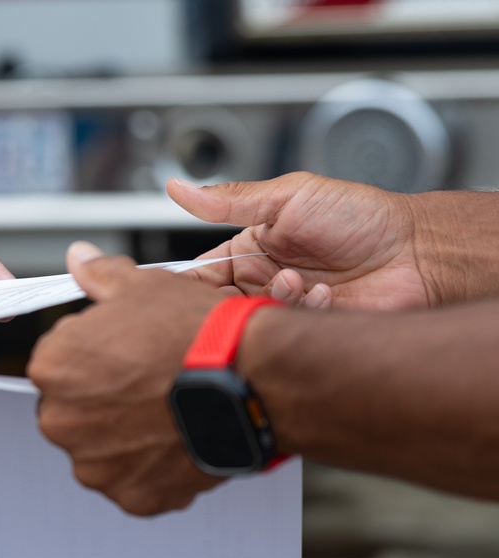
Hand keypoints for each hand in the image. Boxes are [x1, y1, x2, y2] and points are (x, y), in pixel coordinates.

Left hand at [27, 242, 224, 515]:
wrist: (252, 379)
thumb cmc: (195, 334)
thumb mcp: (142, 287)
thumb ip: (100, 276)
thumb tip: (79, 259)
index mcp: (52, 367)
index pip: (58, 361)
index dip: (93, 354)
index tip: (123, 353)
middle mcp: (61, 421)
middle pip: (73, 408)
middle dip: (103, 398)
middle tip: (148, 383)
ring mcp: (96, 464)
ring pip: (101, 448)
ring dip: (125, 434)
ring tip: (167, 410)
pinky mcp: (132, 496)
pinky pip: (133, 480)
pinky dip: (151, 466)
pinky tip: (177, 438)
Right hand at [167, 172, 430, 309]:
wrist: (416, 251)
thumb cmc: (359, 217)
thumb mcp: (288, 197)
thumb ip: (229, 200)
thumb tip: (177, 188)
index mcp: (250, 249)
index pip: (200, 274)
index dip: (187, 283)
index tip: (179, 289)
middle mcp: (263, 281)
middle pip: (218, 306)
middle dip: (225, 302)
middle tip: (242, 290)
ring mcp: (286, 307)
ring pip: (251, 322)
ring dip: (273, 301)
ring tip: (298, 281)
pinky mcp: (309, 329)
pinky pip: (287, 331)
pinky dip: (303, 312)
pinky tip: (326, 293)